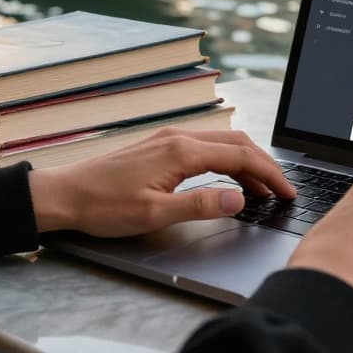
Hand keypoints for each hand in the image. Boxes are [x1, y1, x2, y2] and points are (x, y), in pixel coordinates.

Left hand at [27, 128, 295, 236]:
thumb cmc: (103, 207)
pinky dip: (226, 160)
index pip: (241, 158)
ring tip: (260, 190)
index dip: (270, 176)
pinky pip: (205, 147)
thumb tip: (239, 200)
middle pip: (237, 144)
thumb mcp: (154, 214)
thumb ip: (200, 206)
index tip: (287, 193)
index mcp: (182, 152)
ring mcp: (168, 139)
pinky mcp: (159, 146)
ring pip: (222, 143)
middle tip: (282, 191)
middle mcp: (178, 138)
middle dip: (265, 166)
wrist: (64, 195)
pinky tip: (226, 179)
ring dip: (246, 163)